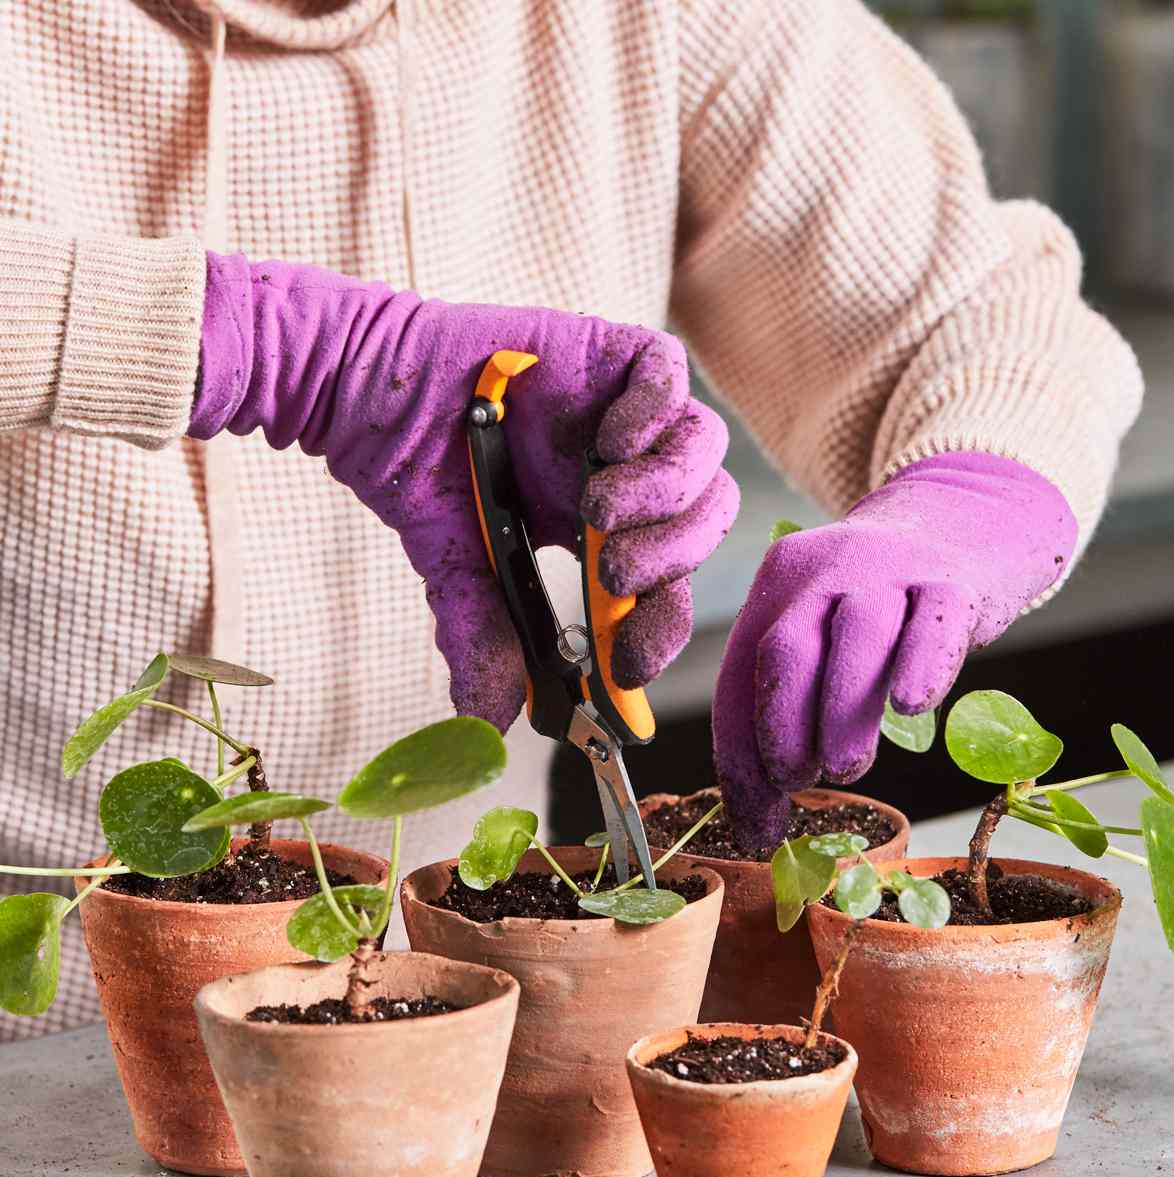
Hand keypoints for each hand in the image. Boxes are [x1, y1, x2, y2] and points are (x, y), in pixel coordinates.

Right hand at [190, 253, 735, 729]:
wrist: (370, 400)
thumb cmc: (423, 481)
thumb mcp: (460, 577)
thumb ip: (486, 640)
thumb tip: (488, 725)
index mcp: (609, 534)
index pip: (671, 585)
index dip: (662, 628)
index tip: (626, 663)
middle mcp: (631, 475)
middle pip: (706, 519)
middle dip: (671, 560)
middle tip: (611, 573)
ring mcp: (626, 414)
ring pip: (704, 452)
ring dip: (666, 493)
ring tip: (599, 509)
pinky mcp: (612, 356)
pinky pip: (670, 378)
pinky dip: (653, 416)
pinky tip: (607, 444)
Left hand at [712, 453, 1077, 852]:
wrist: (966, 524)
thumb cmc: (882, 609)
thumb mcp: (825, 640)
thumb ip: (788, 719)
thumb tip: (758, 829)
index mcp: (777, 586)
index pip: (740, 675)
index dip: (740, 753)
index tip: (754, 821)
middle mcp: (825, 569)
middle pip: (787, 649)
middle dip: (781, 725)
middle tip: (795, 782)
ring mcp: (891, 568)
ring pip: (857, 637)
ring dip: (842, 712)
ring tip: (845, 767)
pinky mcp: (954, 581)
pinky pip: (934, 623)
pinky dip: (921, 665)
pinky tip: (911, 704)